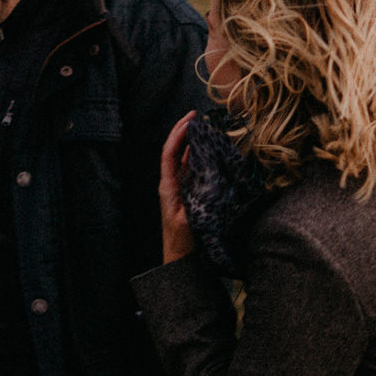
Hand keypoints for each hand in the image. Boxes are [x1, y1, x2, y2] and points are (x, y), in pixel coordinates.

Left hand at [159, 111, 196, 263]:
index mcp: (167, 186)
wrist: (180, 259)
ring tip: (202, 126)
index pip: (170, 154)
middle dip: (183, 131)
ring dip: (190, 141)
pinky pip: (190, 169)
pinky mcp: (186, 194)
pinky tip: (204, 149)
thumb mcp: (188, 220)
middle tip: (196, 115)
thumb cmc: (182, 241)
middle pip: (174, 151)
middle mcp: (171, 184)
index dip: (178, 135)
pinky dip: (197, 156)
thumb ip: (195, 200)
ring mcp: (178, 188)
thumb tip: (207, 178)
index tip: (190, 119)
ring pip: (183, 159)